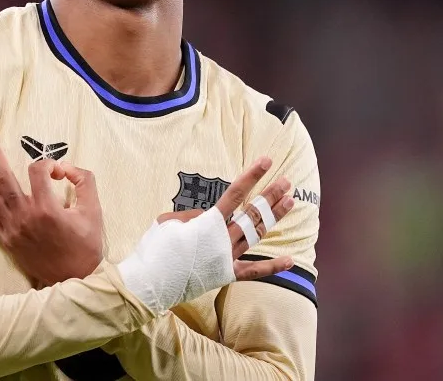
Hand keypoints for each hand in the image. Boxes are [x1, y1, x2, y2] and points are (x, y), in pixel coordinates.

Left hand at [0, 124, 103, 286]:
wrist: (73, 280)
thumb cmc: (85, 246)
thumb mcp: (94, 211)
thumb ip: (84, 182)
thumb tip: (66, 167)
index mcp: (47, 209)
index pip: (38, 172)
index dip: (48, 164)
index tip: (58, 171)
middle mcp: (24, 217)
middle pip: (3, 177)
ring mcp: (11, 228)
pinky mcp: (4, 237)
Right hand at [156, 156, 294, 279]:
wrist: (151, 281)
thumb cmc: (155, 249)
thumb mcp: (167, 222)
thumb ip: (190, 216)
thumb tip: (205, 217)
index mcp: (208, 223)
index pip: (235, 194)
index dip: (252, 176)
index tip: (266, 162)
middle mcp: (223, 239)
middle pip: (252, 213)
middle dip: (270, 195)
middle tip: (286, 182)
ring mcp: (228, 258)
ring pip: (256, 233)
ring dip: (274, 216)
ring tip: (290, 202)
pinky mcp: (227, 275)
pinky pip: (253, 271)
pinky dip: (272, 267)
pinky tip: (290, 261)